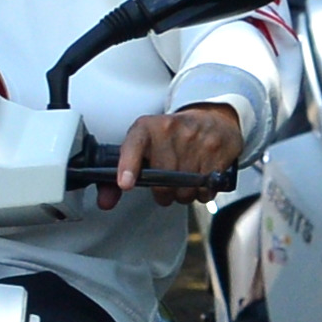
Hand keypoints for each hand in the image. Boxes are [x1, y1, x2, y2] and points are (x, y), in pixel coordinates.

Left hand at [105, 103, 242, 208]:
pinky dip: (202, 193)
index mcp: (146, 127)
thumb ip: (120, 175)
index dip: (128, 166)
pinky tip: (201, 179)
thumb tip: (105, 203)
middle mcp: (171, 130)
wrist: (211, 117)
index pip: (134, 145)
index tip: (125, 184)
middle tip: (166, 187)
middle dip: (164, 193)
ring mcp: (196, 139)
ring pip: (185, 189)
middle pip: (163, 181)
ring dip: (184, 194)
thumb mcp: (144, 146)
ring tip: (185, 180)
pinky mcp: (216, 150)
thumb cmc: (171, 137)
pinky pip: (206, 188)